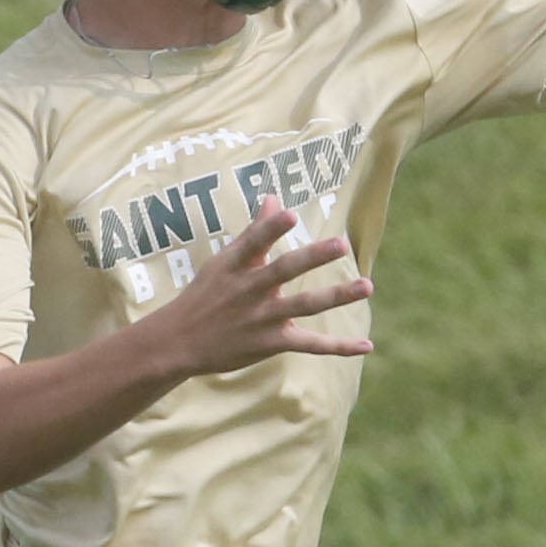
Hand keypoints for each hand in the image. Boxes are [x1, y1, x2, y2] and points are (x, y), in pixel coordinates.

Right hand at [148, 203, 374, 376]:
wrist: (178, 342)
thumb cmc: (206, 294)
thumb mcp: (224, 261)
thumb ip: (255, 232)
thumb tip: (274, 199)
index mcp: (234, 266)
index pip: (252, 243)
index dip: (270, 229)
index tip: (288, 214)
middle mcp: (248, 291)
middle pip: (283, 271)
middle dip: (312, 258)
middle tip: (341, 245)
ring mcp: (260, 318)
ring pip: (303, 306)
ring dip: (336, 297)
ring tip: (366, 287)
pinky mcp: (270, 343)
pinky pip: (309, 345)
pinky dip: (338, 347)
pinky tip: (366, 345)